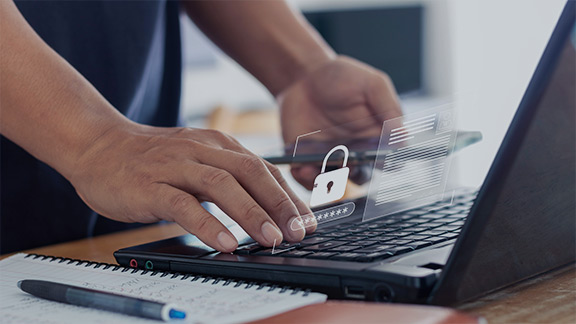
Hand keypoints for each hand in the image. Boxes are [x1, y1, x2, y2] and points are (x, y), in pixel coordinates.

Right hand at [69, 123, 314, 251]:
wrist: (99, 144)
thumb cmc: (153, 158)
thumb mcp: (197, 159)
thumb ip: (227, 177)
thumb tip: (265, 206)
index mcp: (218, 144)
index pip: (263, 168)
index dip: (289, 195)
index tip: (308, 220)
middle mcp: (201, 150)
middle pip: (250, 173)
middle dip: (280, 204)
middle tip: (299, 232)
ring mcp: (175, 166)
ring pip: (222, 186)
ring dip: (251, 213)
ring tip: (271, 239)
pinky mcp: (150, 186)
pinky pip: (183, 205)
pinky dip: (207, 224)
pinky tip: (224, 243)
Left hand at [277, 56, 402, 188]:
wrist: (304, 76)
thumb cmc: (343, 77)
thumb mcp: (372, 84)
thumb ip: (388, 109)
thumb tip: (403, 137)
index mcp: (377, 138)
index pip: (390, 160)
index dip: (388, 164)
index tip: (380, 159)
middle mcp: (356, 154)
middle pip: (361, 177)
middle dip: (353, 175)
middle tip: (345, 163)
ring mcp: (331, 159)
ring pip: (333, 183)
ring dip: (326, 181)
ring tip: (313, 169)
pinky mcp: (307, 160)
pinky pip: (308, 178)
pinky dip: (305, 177)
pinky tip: (300, 167)